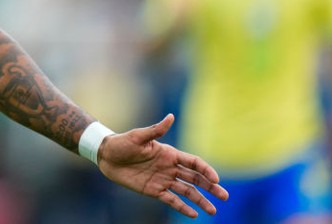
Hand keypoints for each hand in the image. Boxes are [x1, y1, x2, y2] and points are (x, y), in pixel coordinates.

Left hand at [98, 113, 227, 218]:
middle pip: (195, 178)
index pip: (193, 162)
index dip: (206, 170)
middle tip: (225, 196)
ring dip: (201, 200)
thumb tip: (171, 117)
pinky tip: (194, 214)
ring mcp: (163, 180)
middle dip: (210, 187)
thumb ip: (156, 130)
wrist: (106, 156)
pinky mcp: (154, 191)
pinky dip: (183, 207)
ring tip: (213, 210)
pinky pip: (172, 200)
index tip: (216, 179)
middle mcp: (170, 168)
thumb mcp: (138, 136)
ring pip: (187, 192)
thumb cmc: (122, 143)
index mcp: (169, 154)